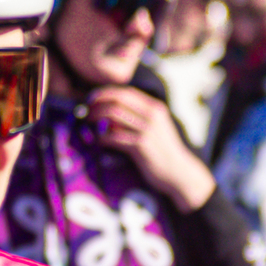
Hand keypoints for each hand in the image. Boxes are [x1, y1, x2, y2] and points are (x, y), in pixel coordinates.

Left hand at [90, 88, 216, 213]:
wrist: (179, 173)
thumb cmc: (163, 152)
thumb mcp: (157, 128)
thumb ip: (140, 117)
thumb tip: (110, 111)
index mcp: (155, 108)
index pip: (125, 92)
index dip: (105, 93)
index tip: (91, 100)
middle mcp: (152, 116)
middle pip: (117, 100)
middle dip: (97, 104)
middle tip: (85, 112)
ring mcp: (147, 130)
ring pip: (113, 115)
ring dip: (96, 118)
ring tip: (89, 125)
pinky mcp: (141, 146)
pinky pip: (114, 136)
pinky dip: (102, 138)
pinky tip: (99, 142)